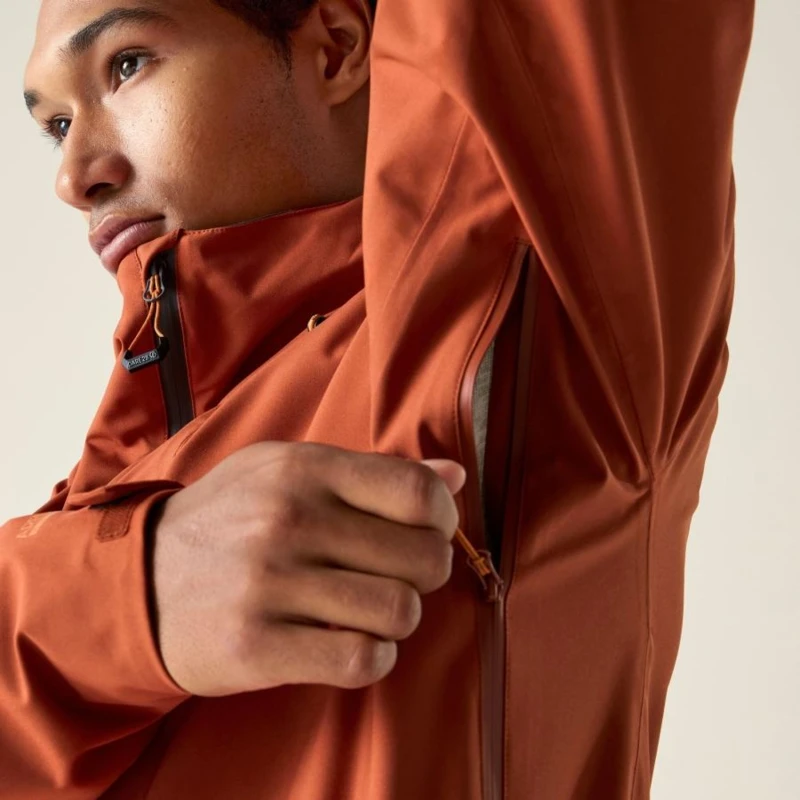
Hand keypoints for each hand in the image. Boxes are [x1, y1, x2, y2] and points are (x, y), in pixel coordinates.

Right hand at [146, 441, 465, 696]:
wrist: (139, 581)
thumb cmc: (231, 518)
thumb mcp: (289, 471)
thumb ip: (373, 472)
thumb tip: (455, 475)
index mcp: (304, 469)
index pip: (417, 494)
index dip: (443, 520)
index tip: (429, 532)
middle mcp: (289, 521)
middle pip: (422, 559)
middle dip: (424, 573)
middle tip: (394, 575)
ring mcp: (271, 584)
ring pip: (400, 612)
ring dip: (396, 618)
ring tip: (366, 608)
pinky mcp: (257, 646)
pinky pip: (362, 660)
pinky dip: (373, 658)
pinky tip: (352, 643)